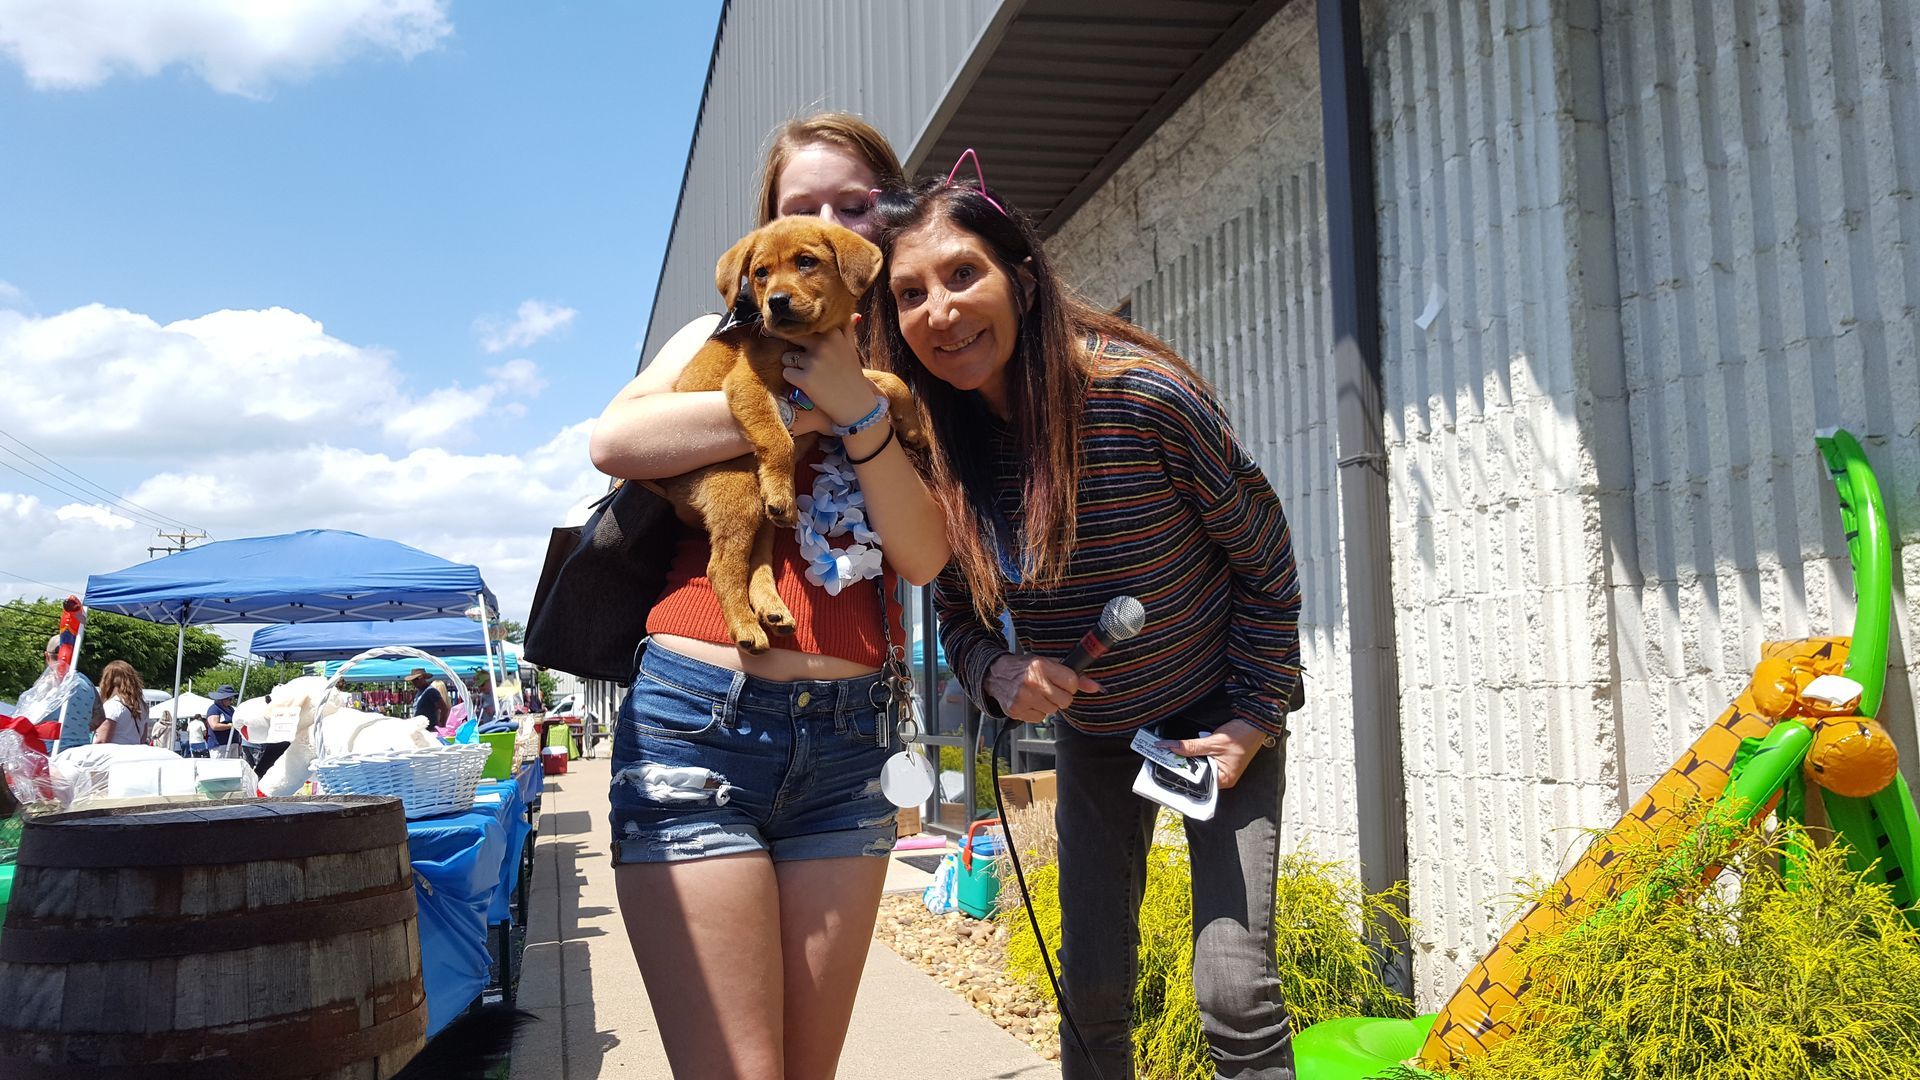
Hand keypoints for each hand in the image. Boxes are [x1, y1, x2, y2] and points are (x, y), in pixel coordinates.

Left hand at [779, 318, 873, 425]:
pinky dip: (793, 380)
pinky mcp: (805, 379)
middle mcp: (823, 344)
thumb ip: (848, 330)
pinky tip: (807, 385)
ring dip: (793, 366)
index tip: (796, 337)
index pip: (804, 324)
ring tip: (810, 375)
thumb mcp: (852, 349)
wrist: (856, 405)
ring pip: (786, 357)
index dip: (797, 331)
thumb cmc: (851, 375)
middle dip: (791, 347)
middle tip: (800, 359)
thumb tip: (853, 314)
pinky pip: (786, 373)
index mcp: (833, 333)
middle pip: (790, 337)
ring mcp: (813, 362)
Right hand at [985, 653, 1101, 723]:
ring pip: (1053, 711)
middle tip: (1050, 689)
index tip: (1063, 682)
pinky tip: (1030, 702)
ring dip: (1048, 704)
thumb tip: (1096, 687)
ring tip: (1038, 694)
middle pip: (1065, 701)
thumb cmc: (1025, 668)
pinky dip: (1037, 712)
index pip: (1072, 682)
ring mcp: (1024, 698)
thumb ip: (1074, 676)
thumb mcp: (1049, 664)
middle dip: (1061, 696)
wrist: (997, 675)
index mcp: (1042, 666)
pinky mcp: (1017, 710)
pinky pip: (1040, 718)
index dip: (1070, 685)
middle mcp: (1033, 682)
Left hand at [1162, 719, 1268, 788]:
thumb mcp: (1213, 742)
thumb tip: (1170, 748)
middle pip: (1197, 775)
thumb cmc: (1241, 735)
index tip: (1166, 770)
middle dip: (1183, 767)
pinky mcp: (1221, 760)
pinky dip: (1196, 754)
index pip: (1198, 783)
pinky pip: (1204, 760)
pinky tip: (1186, 750)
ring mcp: (1222, 769)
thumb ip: (1191, 747)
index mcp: (1224, 780)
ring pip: (1200, 767)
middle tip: (1165, 759)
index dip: (1182, 776)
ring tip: (1173, 754)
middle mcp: (1223, 778)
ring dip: (1189, 759)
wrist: (1255, 722)